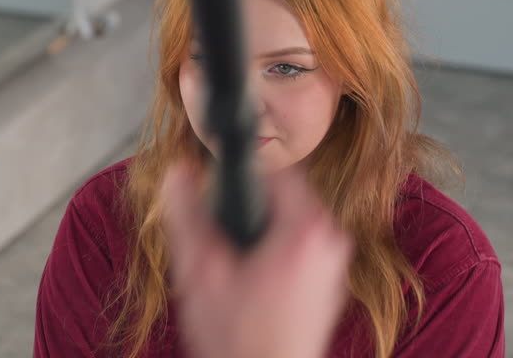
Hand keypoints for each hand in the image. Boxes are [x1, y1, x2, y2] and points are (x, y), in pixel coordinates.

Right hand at [161, 164, 352, 357]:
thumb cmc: (239, 340)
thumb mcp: (199, 270)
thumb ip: (186, 214)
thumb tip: (178, 174)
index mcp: (305, 229)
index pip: (274, 171)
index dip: (239, 176)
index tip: (217, 190)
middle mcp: (330, 243)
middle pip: (282, 200)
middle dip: (246, 214)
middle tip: (219, 244)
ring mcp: (334, 269)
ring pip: (288, 229)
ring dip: (259, 238)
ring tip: (231, 270)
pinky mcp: (329, 290)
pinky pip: (298, 255)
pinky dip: (273, 260)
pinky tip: (248, 290)